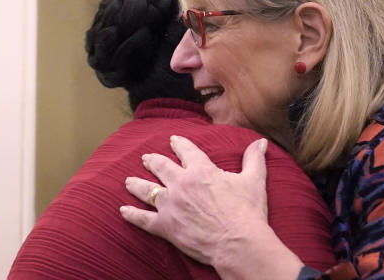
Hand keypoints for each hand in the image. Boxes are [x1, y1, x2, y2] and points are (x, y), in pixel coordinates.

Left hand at [120, 135, 272, 267]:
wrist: (238, 242)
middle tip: (146, 158)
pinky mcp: (166, 226)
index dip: (179, 144)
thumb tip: (260, 142)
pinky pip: (143, 219)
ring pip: (147, 190)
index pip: (186, 150)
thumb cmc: (247, 212)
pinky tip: (123, 211)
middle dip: (153, 161)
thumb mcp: (253, 181)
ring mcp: (171, 205)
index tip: (173, 140)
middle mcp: (181, 183)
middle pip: (161, 167)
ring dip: (137, 184)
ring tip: (129, 180)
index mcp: (201, 170)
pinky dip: (132, 215)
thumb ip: (254, 159)